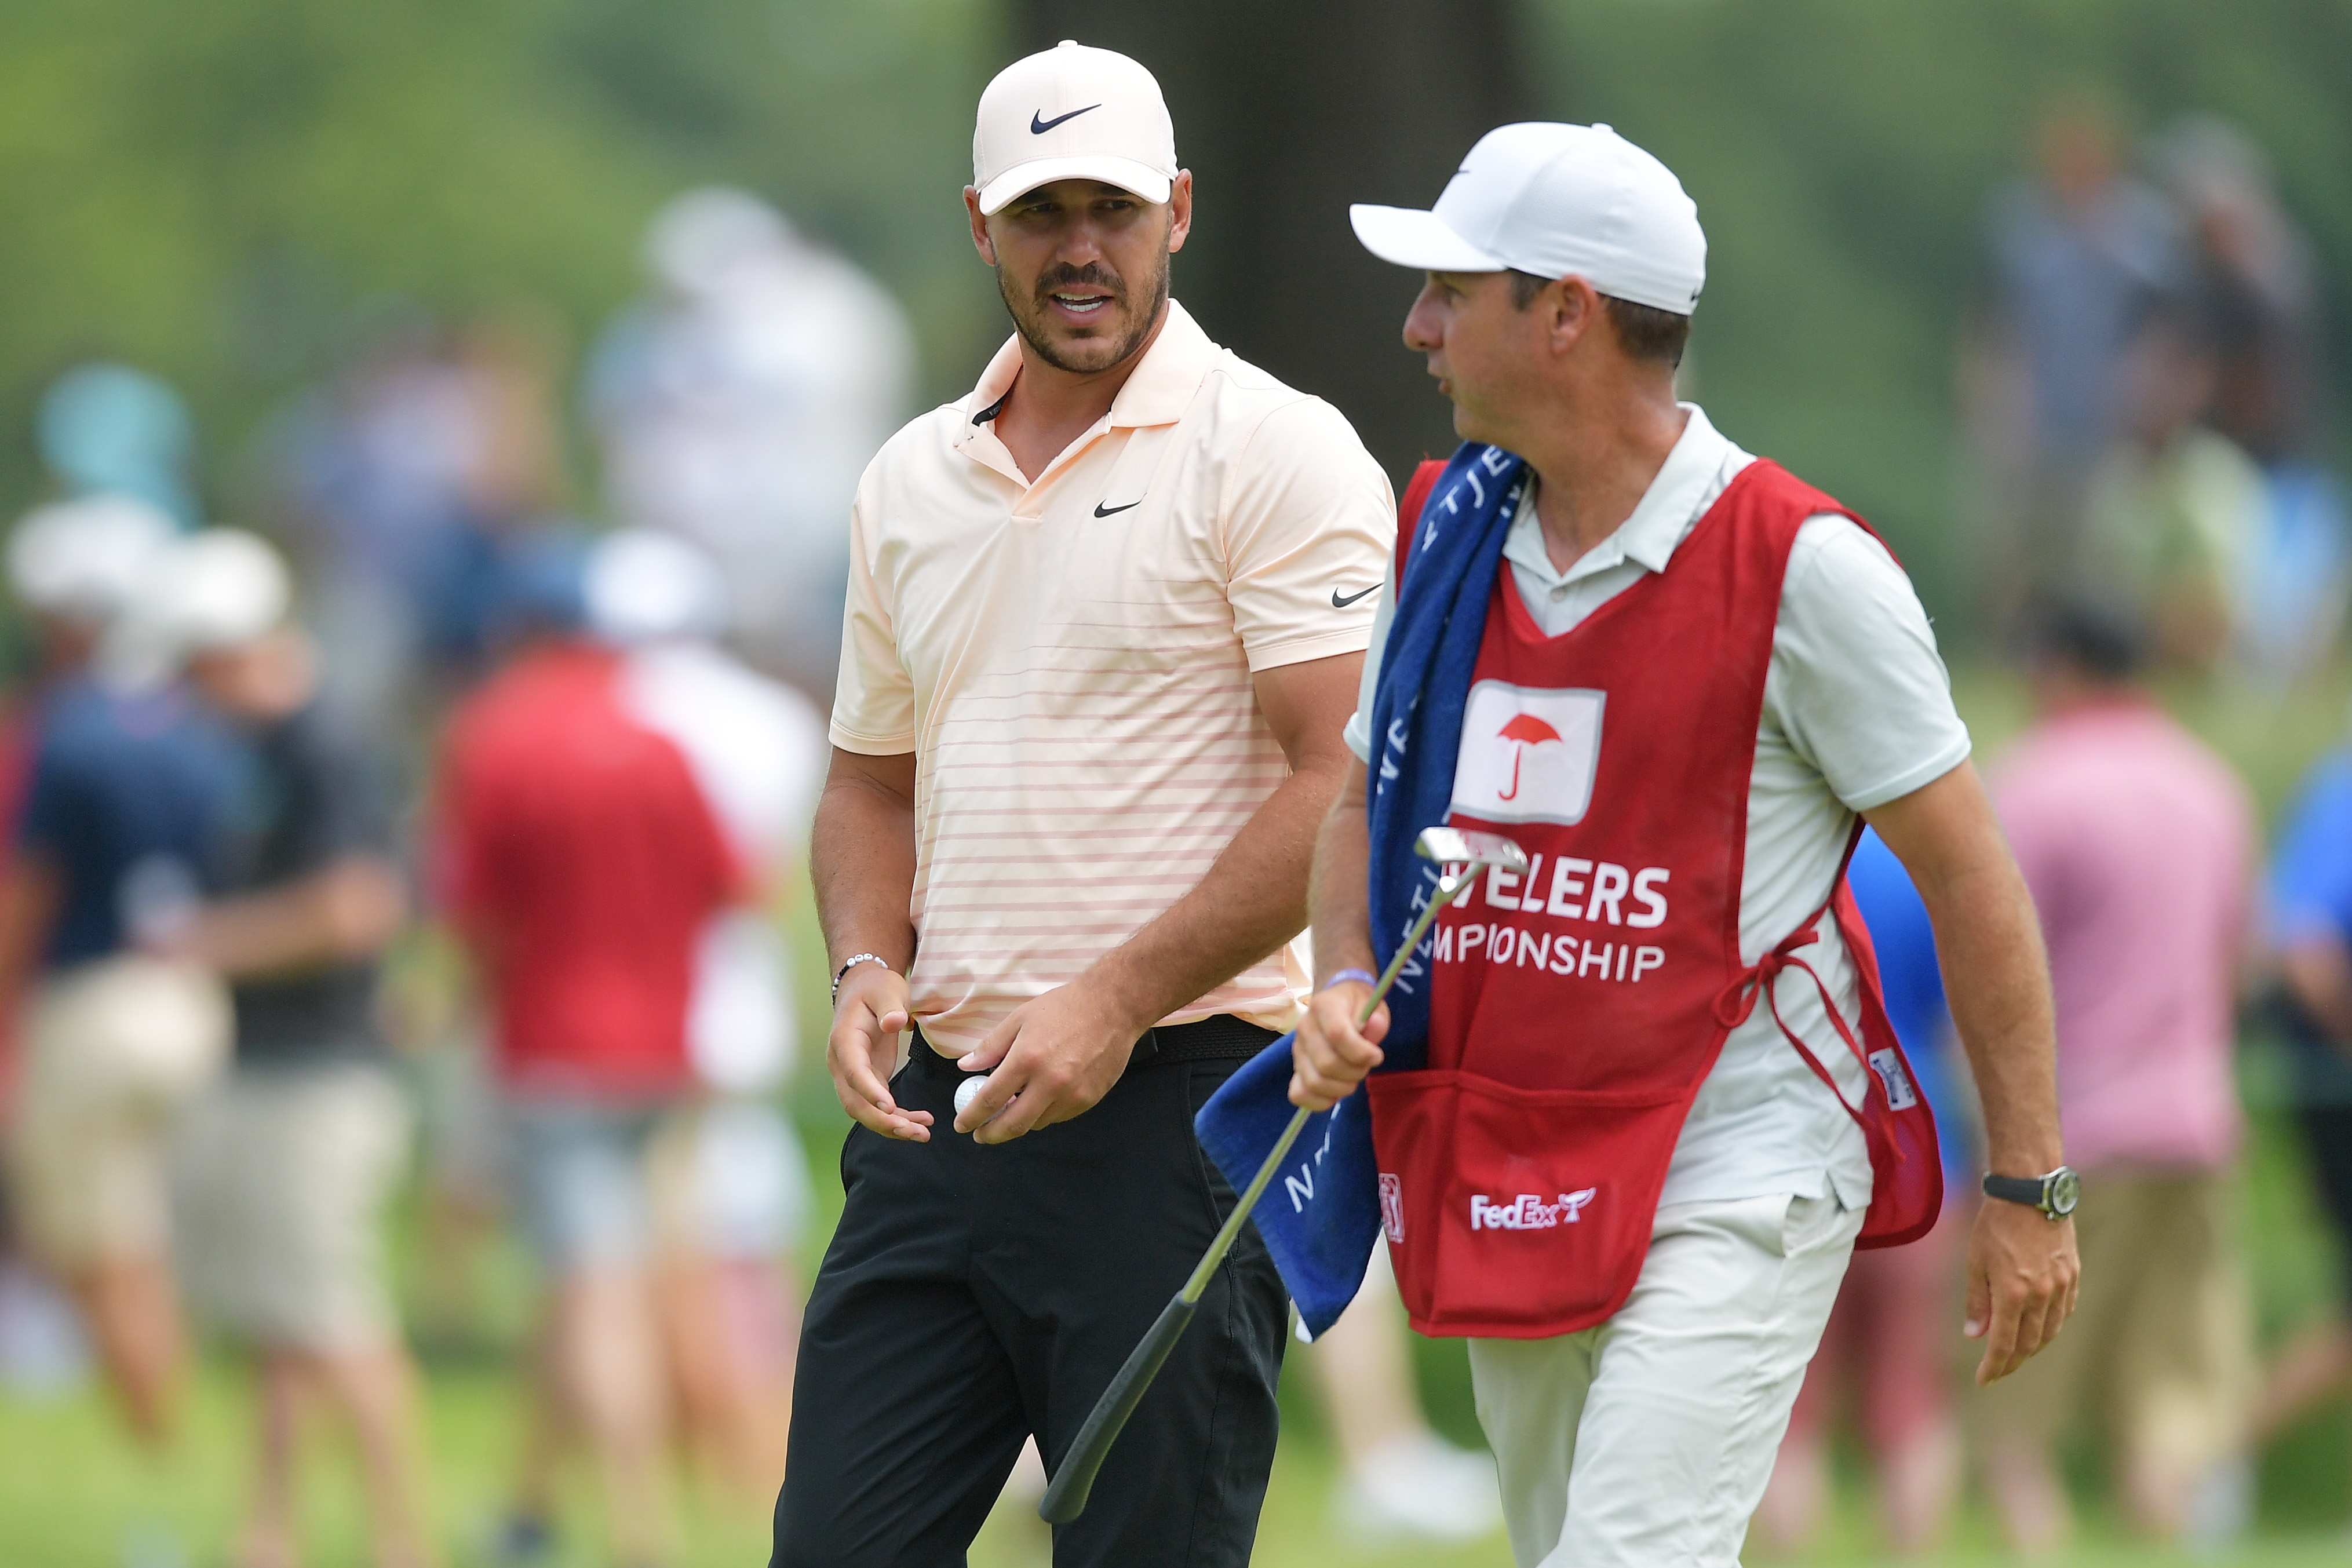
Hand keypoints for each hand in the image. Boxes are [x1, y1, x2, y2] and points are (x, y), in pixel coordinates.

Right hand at [827, 963, 931, 1141]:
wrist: (864, 989)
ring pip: (865, 1111)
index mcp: (845, 1040)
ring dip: (891, 1127)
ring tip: (923, 1133)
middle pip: (855, 1102)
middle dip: (882, 1121)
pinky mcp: (868, 1080)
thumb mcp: (886, 990)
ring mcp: (853, 1075)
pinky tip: (921, 1122)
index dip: (869, 1091)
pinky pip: (878, 1107)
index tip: (889, 1107)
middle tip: (914, 1132)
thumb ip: (890, 1006)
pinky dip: (898, 1118)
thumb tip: (894, 1023)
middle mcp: (842, 1063)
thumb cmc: (875, 988)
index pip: (853, 1071)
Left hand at [951, 978, 1144, 1143]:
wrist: (1113, 1007)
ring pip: (1037, 1123)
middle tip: (980, 1135)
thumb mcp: (1020, 1018)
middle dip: (990, 1135)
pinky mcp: (1089, 1099)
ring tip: (1011, 1111)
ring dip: (1019, 1122)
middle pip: (1013, 1125)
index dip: (971, 1117)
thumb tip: (965, 1066)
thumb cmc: (1063, 1007)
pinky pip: (1059, 1117)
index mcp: (1027, 1059)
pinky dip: (1043, 1114)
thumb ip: (991, 1046)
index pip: (990, 1099)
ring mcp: (1072, 1094)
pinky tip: (1039, 1100)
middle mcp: (1049, 1082)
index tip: (962, 1125)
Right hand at [1289, 981, 1387, 1110]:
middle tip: (1366, 1066)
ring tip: (1353, 1077)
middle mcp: (1304, 1027)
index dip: (1360, 1052)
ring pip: (1315, 1082)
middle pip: (1327, 1063)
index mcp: (1323, 1006)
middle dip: (1355, 1071)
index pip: (1337, 1034)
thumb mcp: (1374, 1006)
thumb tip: (1375, 1026)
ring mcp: (1297, 1050)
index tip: (1377, 1056)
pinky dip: (1320, 1101)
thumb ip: (1377, 1019)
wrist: (1341, 1007)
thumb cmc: (1359, 1008)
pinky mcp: (1296, 1069)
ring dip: (1342, 1087)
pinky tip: (1336, 1092)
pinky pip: (1298, 1095)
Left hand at [1962, 1198, 2079, 1383]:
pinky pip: (2064, 1311)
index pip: (2004, 1344)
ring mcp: (2061, 1285)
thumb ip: (1978, 1301)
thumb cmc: (1995, 1225)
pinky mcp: (2073, 1274)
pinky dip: (2050, 1326)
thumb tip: (1976, 1335)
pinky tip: (2039, 1328)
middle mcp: (2042, 1294)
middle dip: (2012, 1362)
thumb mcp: (1975, 1261)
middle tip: (1998, 1371)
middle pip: (2030, 1343)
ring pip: (2050, 1331)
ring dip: (2033, 1347)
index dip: (1994, 1366)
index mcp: (2013, 1293)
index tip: (1983, 1380)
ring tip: (2017, 1353)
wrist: (2030, 1192)